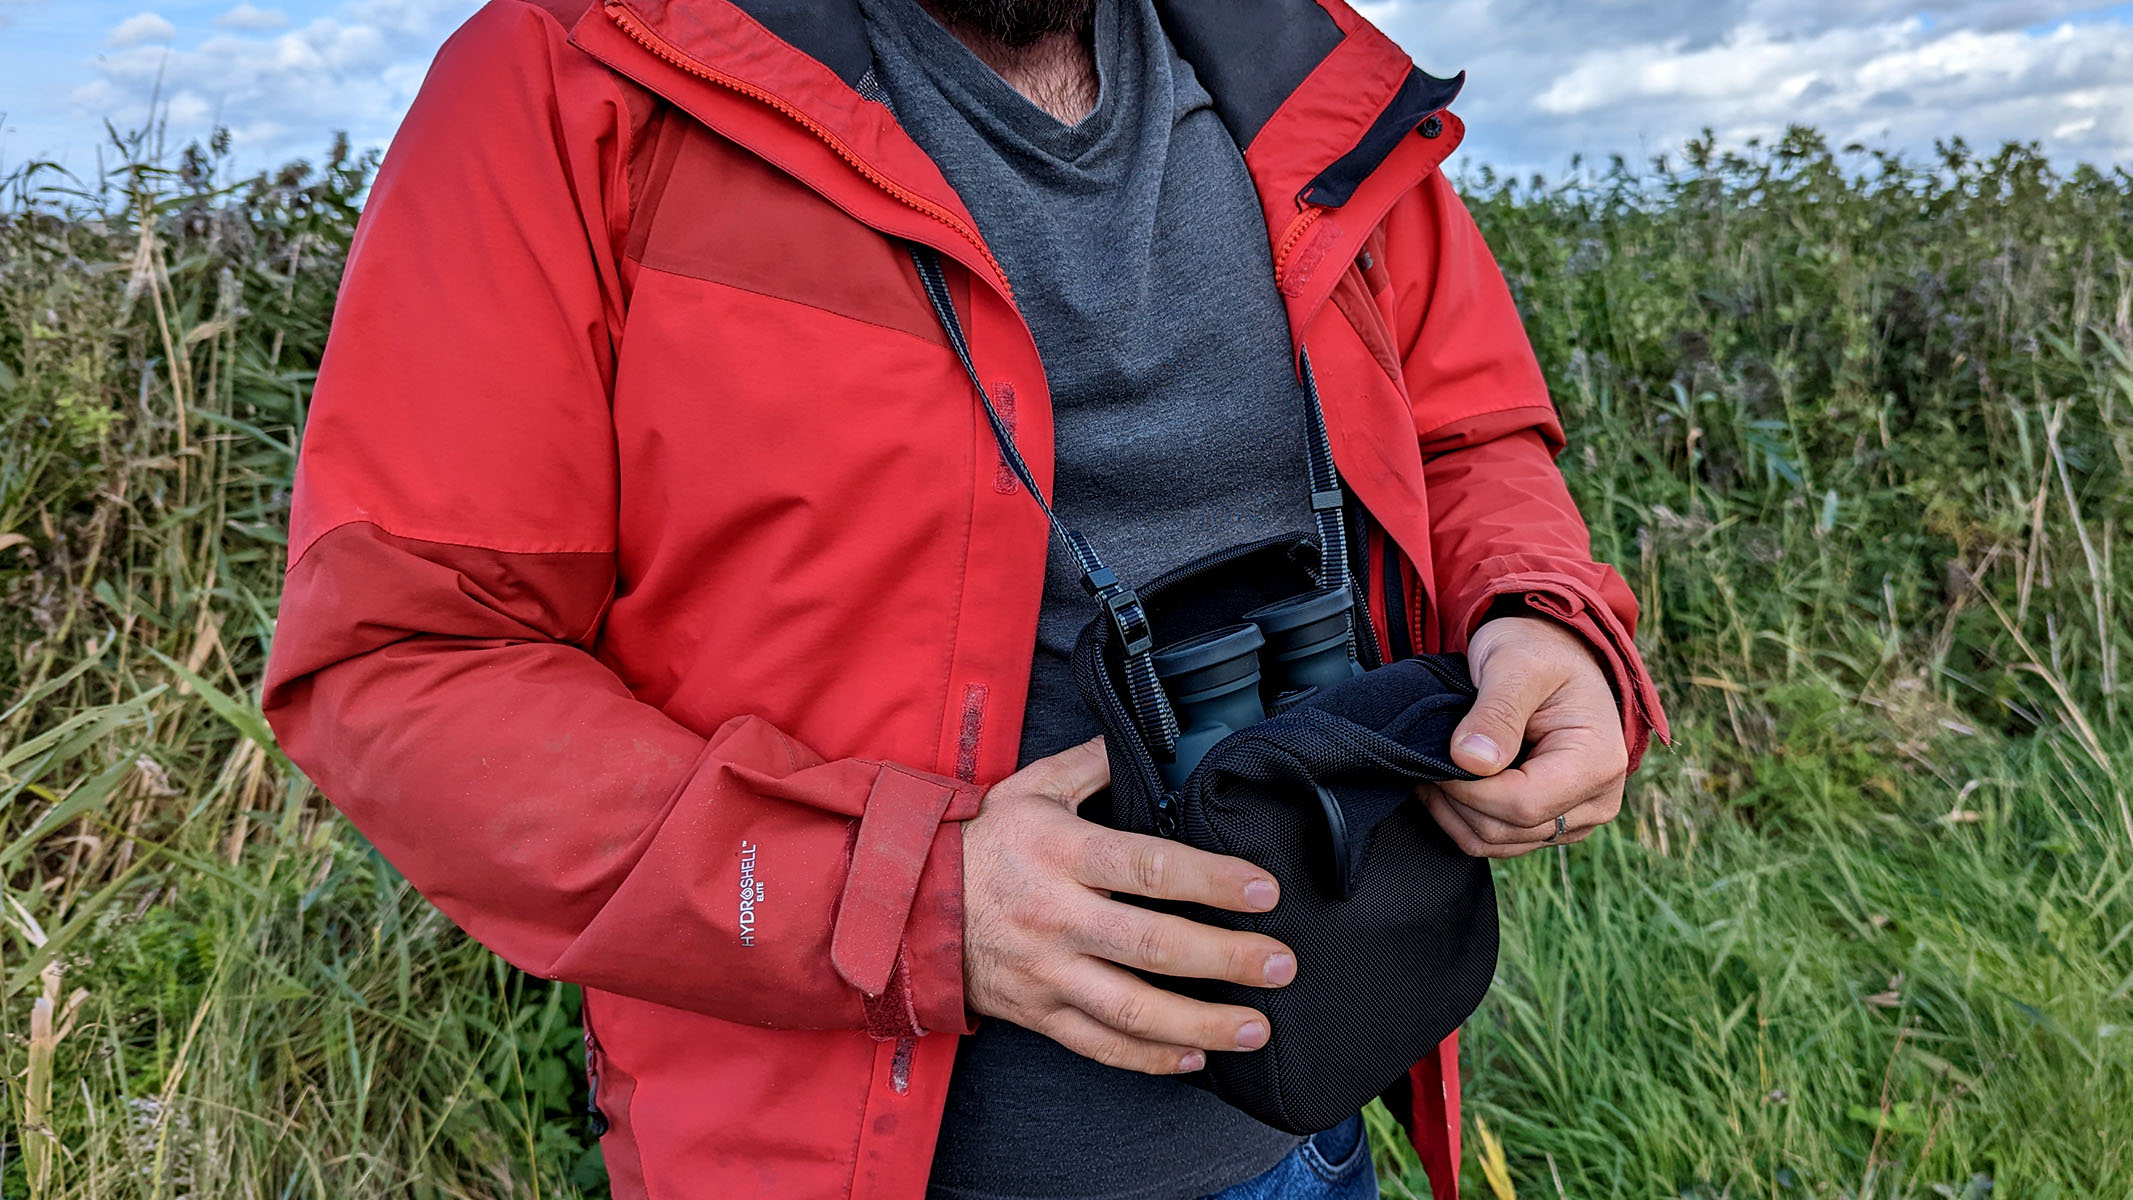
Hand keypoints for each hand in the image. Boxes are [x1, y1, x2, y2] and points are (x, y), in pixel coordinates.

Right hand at [962, 736, 1297, 1074]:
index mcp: (1060, 853)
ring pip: (1131, 1011)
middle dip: (1226, 959)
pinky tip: (1195, 1058)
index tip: (1263, 890)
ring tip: (1257, 1028)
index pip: (1147, 868)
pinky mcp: (1038, 1013)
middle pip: (1152, 946)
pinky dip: (1150, 1058)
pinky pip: (1099, 1045)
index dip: (1211, 881)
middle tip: (1281, 965)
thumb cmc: (979, 842)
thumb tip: (1153, 740)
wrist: (906, 904)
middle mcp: (1056, 916)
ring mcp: (1046, 972)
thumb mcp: (1030, 788)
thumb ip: (1094, 765)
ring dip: (1201, 1025)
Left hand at [1418, 615, 1627, 857]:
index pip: (1522, 805)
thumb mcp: (1515, 665)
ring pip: (1498, 842)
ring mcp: (1576, 817)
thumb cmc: (1538, 650)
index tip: (1433, 759)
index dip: (1467, 789)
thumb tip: (1471, 761)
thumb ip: (1496, 711)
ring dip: (1455, 812)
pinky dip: (1464, 818)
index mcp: (1597, 762)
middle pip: (1508, 829)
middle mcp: (1596, 799)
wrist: (1554, 654)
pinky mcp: (1553, 822)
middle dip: (1456, 799)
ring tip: (1432, 769)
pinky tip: (1447, 784)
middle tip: (1425, 759)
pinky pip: (1500, 840)